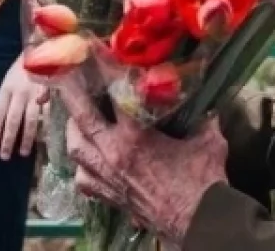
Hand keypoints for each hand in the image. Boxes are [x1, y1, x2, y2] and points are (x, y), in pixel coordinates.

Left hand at [0, 53, 48, 159]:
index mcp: (6, 88)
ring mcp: (34, 93)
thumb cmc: (23, 67)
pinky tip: (42, 138)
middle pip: (12, 120)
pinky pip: (46, 112)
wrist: (42, 46)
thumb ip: (6, 99)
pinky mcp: (49, 93)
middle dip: (8, 139)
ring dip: (25, 138)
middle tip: (4, 156)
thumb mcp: (10, 80)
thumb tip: (0, 123)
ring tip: (22, 153)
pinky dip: (44, 125)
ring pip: (29, 119)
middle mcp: (19, 92)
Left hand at [59, 77, 227, 243]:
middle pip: (81, 117)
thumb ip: (204, 116)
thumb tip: (209, 101)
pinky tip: (88, 160)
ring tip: (77, 117)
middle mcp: (113, 154)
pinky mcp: (109, 196)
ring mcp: (107, 177)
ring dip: (73, 130)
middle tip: (65, 75)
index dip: (104, 69)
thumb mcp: (209, 140)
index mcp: (135, 136)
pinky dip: (82, 167)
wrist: (199, 223)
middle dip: (71, 94)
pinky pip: (83, 180)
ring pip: (75, 149)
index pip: (113, 94)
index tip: (95, 50)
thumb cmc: (204, 181)